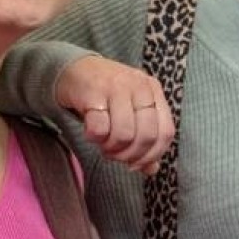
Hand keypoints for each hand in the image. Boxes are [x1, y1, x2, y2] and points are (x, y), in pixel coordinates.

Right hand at [56, 56, 172, 175]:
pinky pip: (99, 128)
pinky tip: (91, 134)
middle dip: (129, 155)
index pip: (166, 132)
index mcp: (154, 91)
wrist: (73, 68)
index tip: (135, 165)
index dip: (152, 155)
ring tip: (103, 144)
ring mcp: (118, 88)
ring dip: (111, 148)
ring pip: (124, 134)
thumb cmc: (105, 94)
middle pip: (146, 136)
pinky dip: (95, 138)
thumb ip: (144, 137)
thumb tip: (152, 170)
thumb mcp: (130, 110)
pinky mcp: (93, 92)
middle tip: (114, 155)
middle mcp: (140, 87)